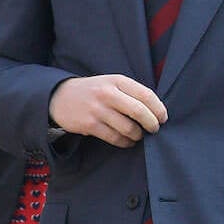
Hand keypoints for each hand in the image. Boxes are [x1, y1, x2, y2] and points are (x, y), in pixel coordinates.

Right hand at [48, 75, 166, 147]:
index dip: (158, 109)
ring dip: (138, 135)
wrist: (60, 96)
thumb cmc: (94, 91)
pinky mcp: (89, 124)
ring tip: (139, 135)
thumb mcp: (112, 83)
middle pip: (139, 111)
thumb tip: (156, 111)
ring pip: (128, 128)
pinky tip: (127, 141)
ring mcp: (98, 109)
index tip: (163, 118)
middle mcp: (108, 93)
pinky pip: (114, 137)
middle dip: (152, 124)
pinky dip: (125, 142)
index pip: (146, 95)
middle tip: (155, 129)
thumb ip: (131, 93)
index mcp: (117, 81)